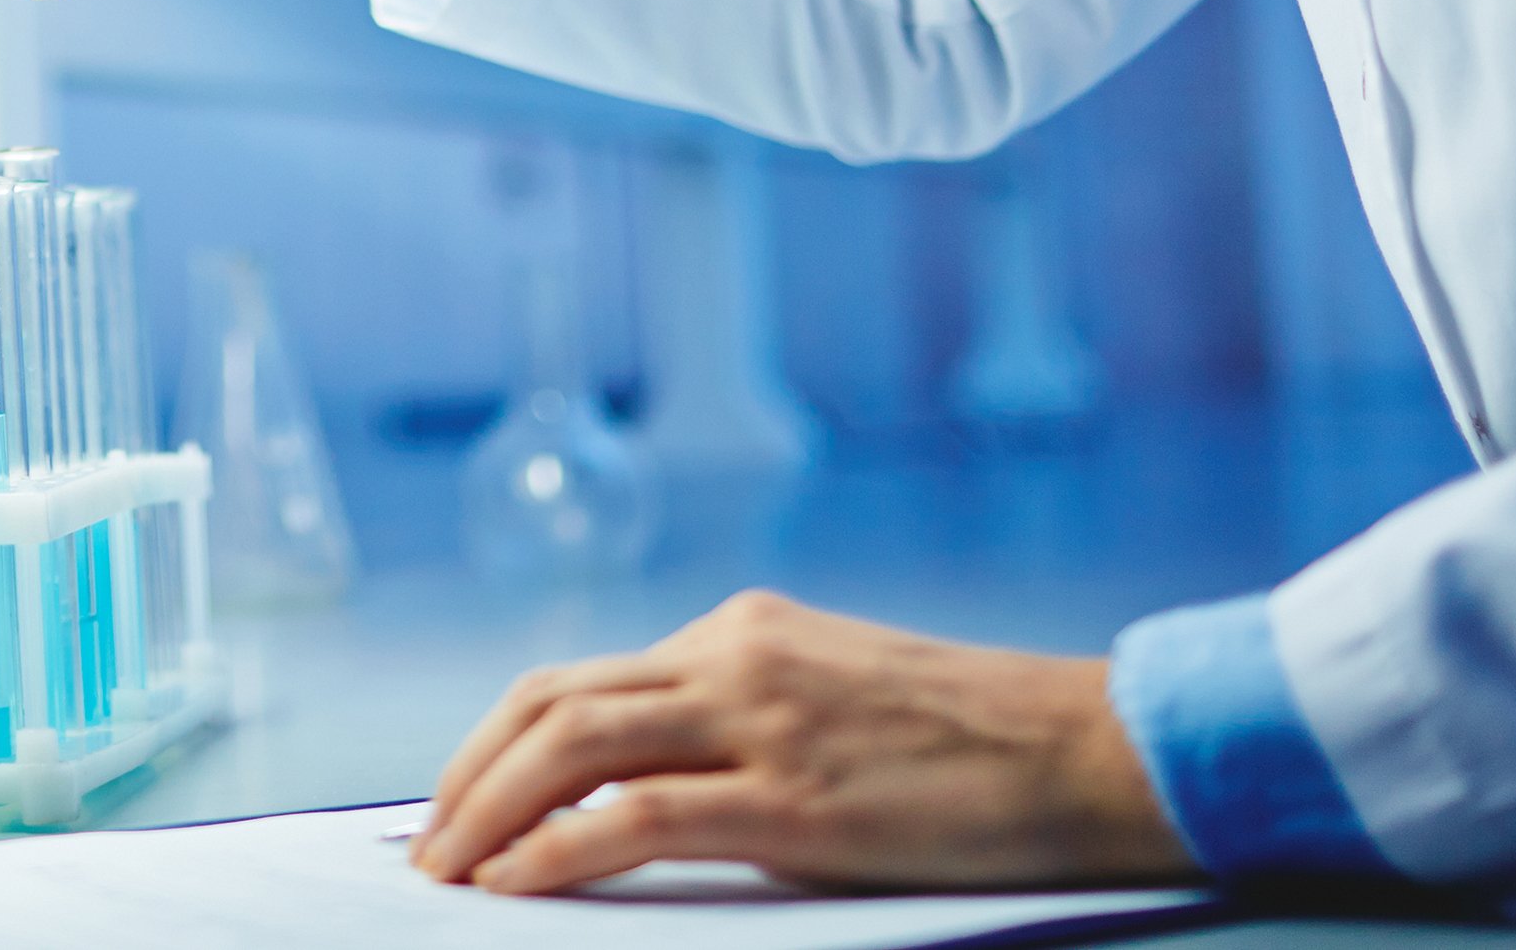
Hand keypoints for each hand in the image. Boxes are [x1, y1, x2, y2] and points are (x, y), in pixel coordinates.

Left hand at [414, 591, 1191, 893]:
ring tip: (447, 876)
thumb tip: (644, 800)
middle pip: (550, 702)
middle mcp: (735, 656)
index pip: (578, 681)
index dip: (499, 746)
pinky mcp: (797, 797)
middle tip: (425, 850)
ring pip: (575, 744)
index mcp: (740, 631)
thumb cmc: (974, 747)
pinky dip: (561, 849)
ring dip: (490, 812)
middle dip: (468, 778)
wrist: (1090, 750)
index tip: (458, 805)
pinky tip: (516, 884)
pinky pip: (640, 816)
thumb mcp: (834, 705)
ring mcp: (763, 720)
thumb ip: (741, 728)